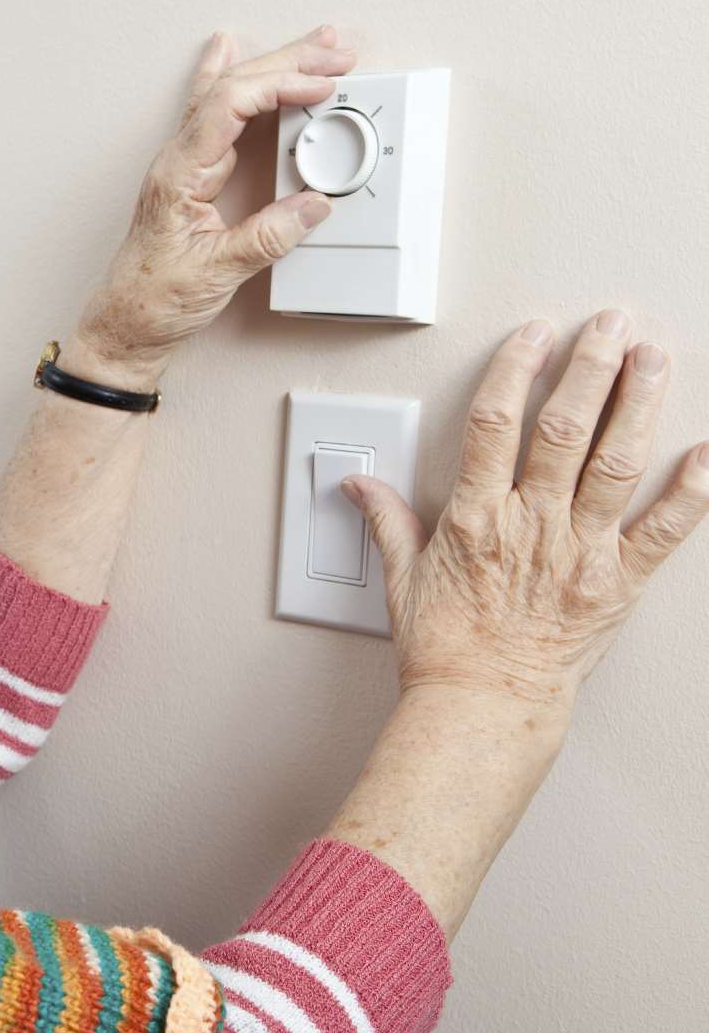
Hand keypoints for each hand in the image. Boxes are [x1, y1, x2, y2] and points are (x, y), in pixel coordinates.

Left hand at [71, 25, 356, 385]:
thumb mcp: (217, 273)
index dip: (279, 86)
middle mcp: (177, 162)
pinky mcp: (191, 178)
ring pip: (225, 96)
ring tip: (311, 46)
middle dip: (286, 63)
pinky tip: (229, 54)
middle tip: (333, 51)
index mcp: (178, 175)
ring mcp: (183, 167)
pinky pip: (216, 116)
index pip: (229, 106)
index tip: (320, 87)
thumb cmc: (152, 302)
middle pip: (231, 88)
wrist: (124, 327)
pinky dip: (236, 84)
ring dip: (271, 67)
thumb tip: (314, 204)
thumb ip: (268, 237)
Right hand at [344, 311, 708, 712]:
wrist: (483, 707)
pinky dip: (692, 491)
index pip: (493, 425)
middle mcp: (531, 526)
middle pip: (563, 429)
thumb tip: (359, 485)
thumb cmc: (445, 651)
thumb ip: (388, 521)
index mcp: (476, 519)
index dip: (515, 371)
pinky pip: (666, 532)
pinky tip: (708, 453)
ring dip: (638, 405)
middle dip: (590, 368)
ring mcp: (579, 552)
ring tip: (654, 360)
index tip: (534, 336)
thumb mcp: (402, 579)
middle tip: (610, 326)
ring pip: (615, 464)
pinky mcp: (618, 584)